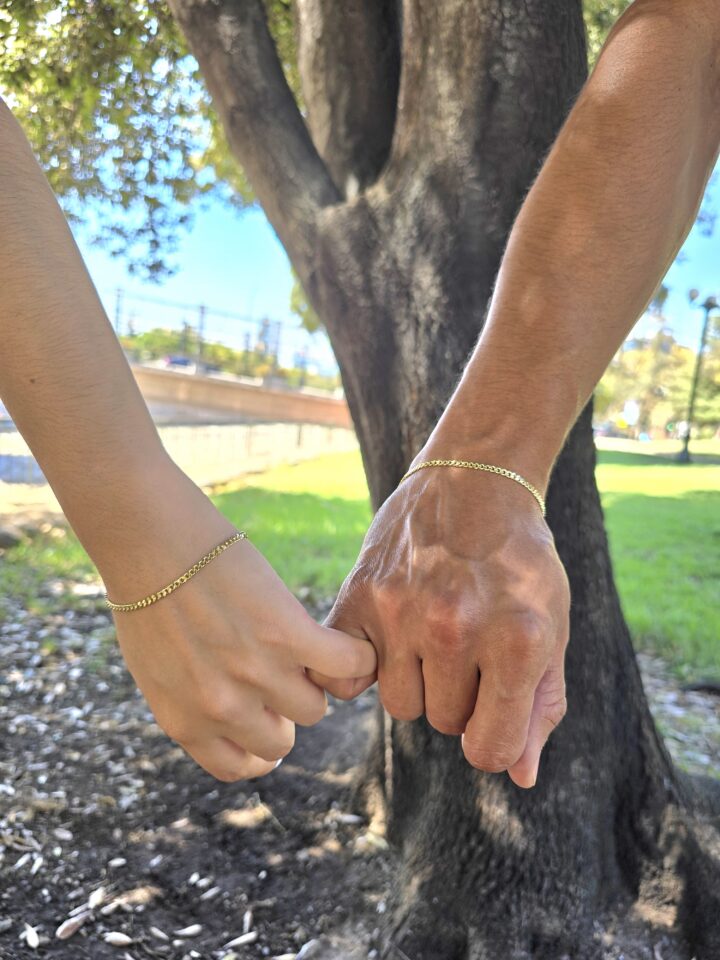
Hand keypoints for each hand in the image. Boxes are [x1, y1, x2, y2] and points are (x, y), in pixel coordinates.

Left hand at [100, 465, 376, 781]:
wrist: (151, 540)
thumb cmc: (148, 594)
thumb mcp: (157, 667)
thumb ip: (192, 700)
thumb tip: (231, 712)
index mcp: (185, 722)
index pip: (240, 766)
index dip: (258, 744)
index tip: (265, 717)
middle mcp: (223, 708)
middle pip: (282, 739)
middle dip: (282, 710)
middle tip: (281, 672)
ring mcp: (259, 673)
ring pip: (314, 705)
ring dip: (313, 679)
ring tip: (304, 646)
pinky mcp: (290, 634)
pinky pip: (348, 665)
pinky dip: (356, 656)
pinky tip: (345, 641)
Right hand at [309, 461, 569, 787]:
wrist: (473, 480)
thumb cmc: (520, 560)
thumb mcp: (551, 625)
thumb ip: (540, 704)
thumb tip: (521, 776)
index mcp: (518, 641)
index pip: (490, 750)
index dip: (493, 738)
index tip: (493, 711)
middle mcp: (456, 627)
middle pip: (444, 723)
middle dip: (460, 697)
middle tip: (469, 645)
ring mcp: (401, 611)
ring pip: (401, 704)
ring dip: (418, 682)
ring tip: (433, 632)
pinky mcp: (360, 596)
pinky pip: (346, 677)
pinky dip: (364, 669)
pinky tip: (389, 638)